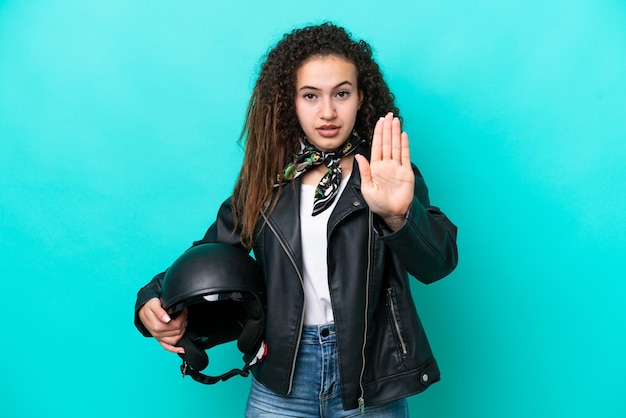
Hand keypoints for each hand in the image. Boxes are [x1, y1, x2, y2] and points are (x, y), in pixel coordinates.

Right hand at [138, 298, 186, 353]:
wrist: (142, 310)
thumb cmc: (149, 307)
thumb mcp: (154, 305)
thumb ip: (160, 312)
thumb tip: (167, 319)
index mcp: (157, 326)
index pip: (176, 325)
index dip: (182, 317)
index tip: (183, 311)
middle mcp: (158, 334)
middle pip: (177, 331)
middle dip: (183, 322)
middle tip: (184, 314)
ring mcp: (159, 338)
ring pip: (175, 339)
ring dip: (182, 331)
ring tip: (183, 322)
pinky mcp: (159, 340)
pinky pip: (167, 347)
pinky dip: (175, 349)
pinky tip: (181, 349)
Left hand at [355, 113, 413, 230]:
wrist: (393, 213)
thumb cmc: (378, 204)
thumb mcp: (367, 188)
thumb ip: (365, 171)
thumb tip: (359, 156)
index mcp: (375, 167)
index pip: (377, 146)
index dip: (378, 134)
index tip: (379, 122)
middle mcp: (386, 165)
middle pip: (387, 143)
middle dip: (387, 128)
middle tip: (388, 115)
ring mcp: (397, 167)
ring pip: (396, 146)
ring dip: (395, 133)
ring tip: (395, 120)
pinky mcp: (406, 172)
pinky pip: (405, 155)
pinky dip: (404, 145)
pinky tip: (403, 135)